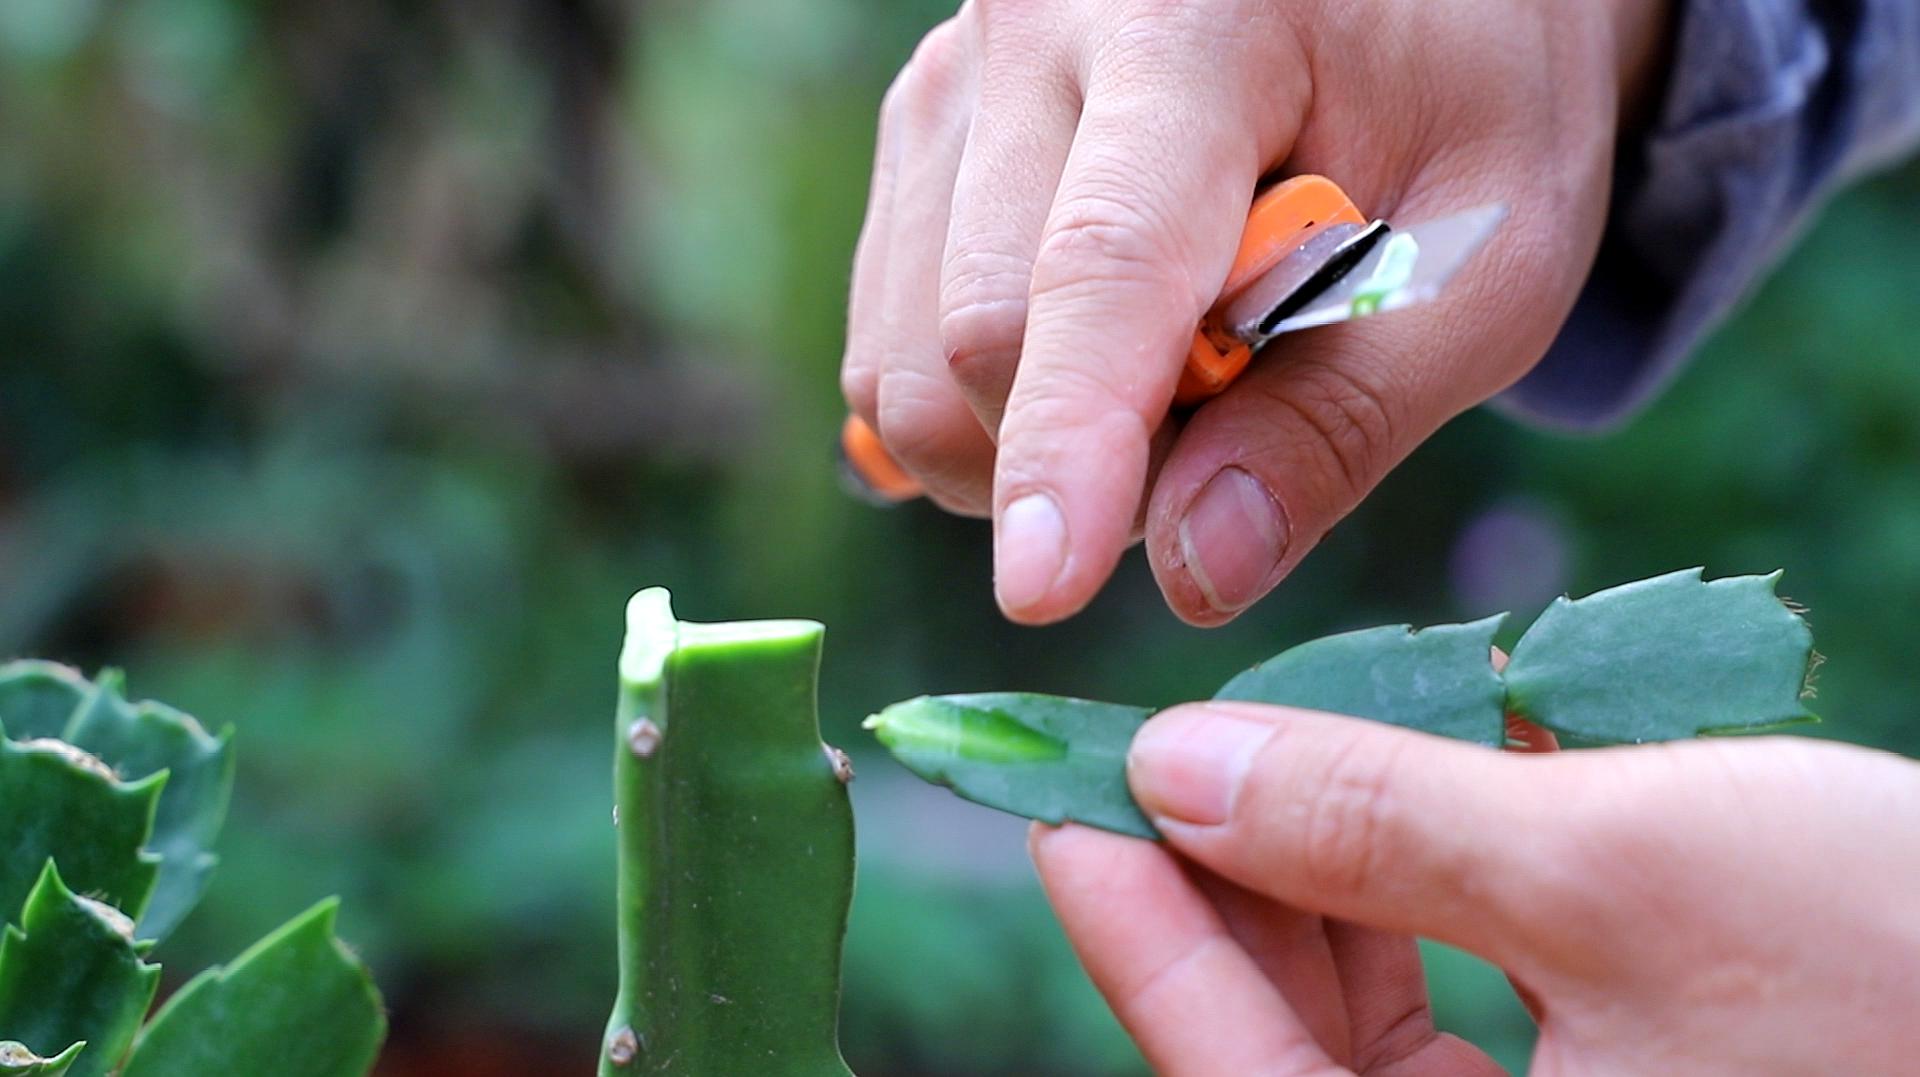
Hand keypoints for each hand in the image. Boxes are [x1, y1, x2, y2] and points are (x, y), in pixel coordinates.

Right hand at [840, 0, 1668, 624]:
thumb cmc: (1467, 105)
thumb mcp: (1483, 264)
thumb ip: (1344, 420)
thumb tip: (1195, 572)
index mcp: (1200, 19)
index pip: (1104, 261)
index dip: (1071, 437)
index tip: (1044, 586)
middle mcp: (1034, 26)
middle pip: (976, 335)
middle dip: (1089, 457)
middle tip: (1233, 420)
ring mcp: (950, 81)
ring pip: (905, 361)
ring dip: (1029, 442)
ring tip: (1172, 373)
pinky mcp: (916, 137)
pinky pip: (888, 343)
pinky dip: (985, 407)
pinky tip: (1091, 355)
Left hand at [1032, 705, 1919, 1073]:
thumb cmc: (1903, 968)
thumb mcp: (1615, 870)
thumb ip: (1376, 824)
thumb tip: (1182, 766)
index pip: (1236, 1071)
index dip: (1140, 930)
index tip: (1062, 803)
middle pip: (1294, 1048)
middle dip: (1236, 886)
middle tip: (1172, 749)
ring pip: (1383, 1022)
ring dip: (1338, 875)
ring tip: (1294, 746)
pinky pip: (1485, 1003)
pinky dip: (1446, 892)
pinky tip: (1434, 781)